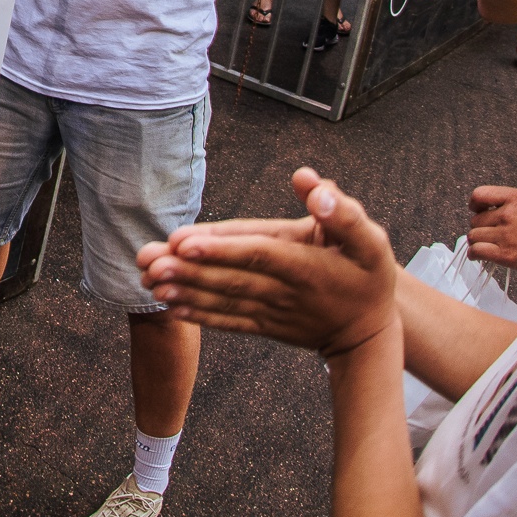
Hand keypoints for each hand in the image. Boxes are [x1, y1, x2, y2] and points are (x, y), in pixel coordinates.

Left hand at [138, 168, 398, 356]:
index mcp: (307, 265)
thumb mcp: (371, 241)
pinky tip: (169, 305)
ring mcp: (272, 312)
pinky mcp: (264, 326)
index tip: (183, 242)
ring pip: (223, 300)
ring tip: (147, 279)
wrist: (369, 335)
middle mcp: (284, 291)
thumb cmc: (369, 277)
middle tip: (146, 259)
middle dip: (186, 269)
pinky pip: (228, 321)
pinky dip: (199, 314)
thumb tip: (308, 180)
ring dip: (184, 290)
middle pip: (230, 277)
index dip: (221, 249)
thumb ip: (342, 211)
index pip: (258, 253)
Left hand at [467, 186, 516, 271]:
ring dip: (477, 241)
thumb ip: (507, 203)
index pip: (479, 194)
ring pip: (474, 236)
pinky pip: (478, 251)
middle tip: (490, 233)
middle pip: (475, 220)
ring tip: (484, 244)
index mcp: (514, 198)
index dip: (474, 204)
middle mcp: (507, 214)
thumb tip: (485, 211)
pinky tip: (478, 255)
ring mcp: (506, 234)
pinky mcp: (506, 254)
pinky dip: (474, 254)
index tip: (476, 210)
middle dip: (480, 227)